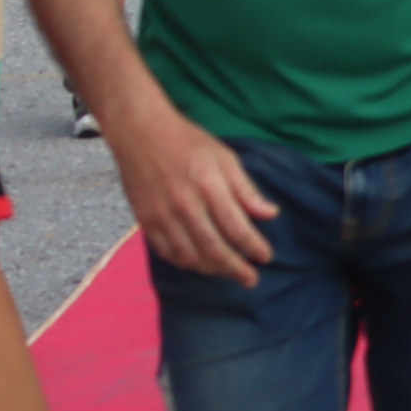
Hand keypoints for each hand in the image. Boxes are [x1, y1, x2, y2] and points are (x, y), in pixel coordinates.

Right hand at [106, 103, 279, 284]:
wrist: (140, 132)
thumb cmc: (189, 142)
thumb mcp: (225, 158)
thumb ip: (246, 190)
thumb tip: (270, 214)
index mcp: (209, 187)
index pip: (236, 228)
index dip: (254, 247)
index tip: (266, 257)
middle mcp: (185, 205)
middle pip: (214, 248)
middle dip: (236, 269)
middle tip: (251, 279)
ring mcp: (161, 215)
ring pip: (190, 256)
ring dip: (212, 270)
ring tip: (228, 273)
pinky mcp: (145, 220)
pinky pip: (167, 252)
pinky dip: (185, 263)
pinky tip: (199, 264)